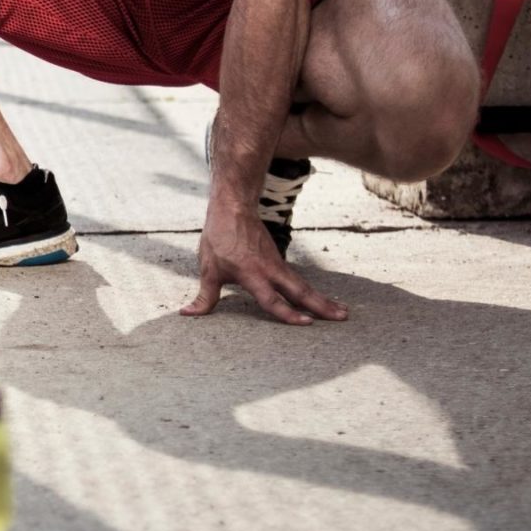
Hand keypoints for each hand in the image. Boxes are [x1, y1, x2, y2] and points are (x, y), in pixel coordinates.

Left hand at [180, 207, 348, 324]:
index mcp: (253, 274)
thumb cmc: (219, 239)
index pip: (272, 299)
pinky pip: (298, 280)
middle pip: (300, 291)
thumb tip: (187, 315)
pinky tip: (322, 301)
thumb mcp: (208, 269)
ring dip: (322, 299)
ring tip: (342, 313)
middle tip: (343, 318)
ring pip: (303, 285)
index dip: (288, 313)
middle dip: (321, 305)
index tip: (307, 323)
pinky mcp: (279, 261)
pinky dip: (312, 292)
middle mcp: (270, 270)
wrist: (234, 208)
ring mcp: (278, 265)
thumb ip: (204, 297)